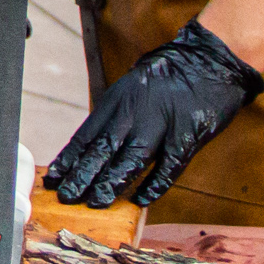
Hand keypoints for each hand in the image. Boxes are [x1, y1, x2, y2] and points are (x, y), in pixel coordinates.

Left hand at [44, 20, 262, 208]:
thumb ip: (115, 114)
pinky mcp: (187, 136)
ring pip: (131, 160)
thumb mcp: (132, 86)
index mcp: (118, 99)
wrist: (210, 61)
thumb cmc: (169, 75)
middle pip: (103, 149)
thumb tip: (93, 144)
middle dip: (82, 176)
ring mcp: (162, 124)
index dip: (68, 160)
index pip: (86, 134)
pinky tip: (140, 201)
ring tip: (95, 203)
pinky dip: (154, 185)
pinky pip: (168, 167)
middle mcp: (135, 111)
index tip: (53, 179)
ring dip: (111, 183)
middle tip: (66, 197)